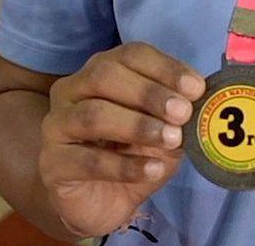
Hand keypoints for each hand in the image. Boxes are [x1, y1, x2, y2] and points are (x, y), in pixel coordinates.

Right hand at [39, 42, 205, 237]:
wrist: (98, 201)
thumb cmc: (130, 153)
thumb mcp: (160, 127)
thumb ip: (175, 111)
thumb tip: (202, 98)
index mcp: (100, 70)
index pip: (131, 54)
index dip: (165, 68)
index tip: (196, 88)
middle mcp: (72, 89)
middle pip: (106, 76)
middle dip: (149, 93)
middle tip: (182, 113)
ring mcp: (56, 125)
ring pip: (94, 114)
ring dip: (138, 125)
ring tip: (171, 140)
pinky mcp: (52, 164)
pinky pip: (88, 161)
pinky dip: (125, 165)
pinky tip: (153, 170)